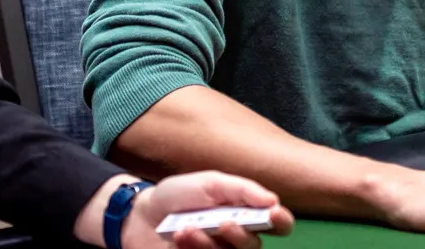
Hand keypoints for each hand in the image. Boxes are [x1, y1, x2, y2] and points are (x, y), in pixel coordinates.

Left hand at [124, 171, 294, 248]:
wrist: (142, 213)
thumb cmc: (180, 195)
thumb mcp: (211, 182)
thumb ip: (242, 189)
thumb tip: (274, 201)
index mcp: (246, 212)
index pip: (277, 223)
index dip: (281, 221)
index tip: (271, 213)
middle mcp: (236, 237)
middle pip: (255, 246)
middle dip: (241, 235)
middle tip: (225, 222)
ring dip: (209, 242)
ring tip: (188, 227)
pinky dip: (194, 248)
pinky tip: (180, 236)